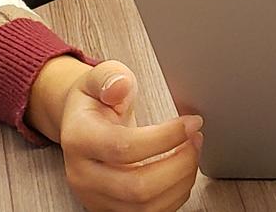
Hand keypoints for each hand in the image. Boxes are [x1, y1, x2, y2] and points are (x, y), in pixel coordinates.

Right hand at [56, 60, 204, 211]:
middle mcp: (83, 175)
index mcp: (80, 139)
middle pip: (137, 187)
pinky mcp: (110, 209)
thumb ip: (111, 77)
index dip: (166, 137)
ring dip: (181, 181)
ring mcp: (95, 197)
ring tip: (192, 152)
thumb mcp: (100, 78)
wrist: (81, 125)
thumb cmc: (96, 101)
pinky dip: (174, 195)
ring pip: (145, 207)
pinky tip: (182, 171)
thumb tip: (120, 86)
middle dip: (179, 164)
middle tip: (196, 138)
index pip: (124, 147)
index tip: (191, 122)